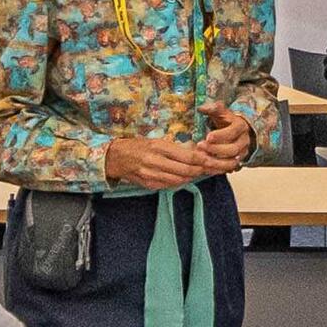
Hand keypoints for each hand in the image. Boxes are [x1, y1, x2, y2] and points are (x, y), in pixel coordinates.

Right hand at [105, 136, 229, 189]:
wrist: (114, 157)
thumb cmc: (137, 146)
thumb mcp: (155, 140)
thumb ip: (174, 148)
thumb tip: (195, 152)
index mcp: (158, 147)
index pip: (187, 156)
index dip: (202, 160)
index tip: (212, 159)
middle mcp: (155, 161)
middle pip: (186, 171)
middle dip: (200, 171)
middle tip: (210, 169)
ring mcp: (152, 175)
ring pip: (179, 180)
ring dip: (191, 177)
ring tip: (199, 173)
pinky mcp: (149, 185)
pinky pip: (169, 185)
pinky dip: (179, 182)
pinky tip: (183, 177)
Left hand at [200, 106, 253, 165]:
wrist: (234, 131)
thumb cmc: (225, 121)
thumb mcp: (220, 112)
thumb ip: (212, 109)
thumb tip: (202, 108)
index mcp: (240, 126)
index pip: (233, 132)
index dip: (220, 135)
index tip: (207, 136)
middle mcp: (244, 141)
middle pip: (233, 149)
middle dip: (215, 149)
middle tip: (200, 146)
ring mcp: (242, 153)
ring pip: (232, 161)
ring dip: (216, 161)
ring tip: (201, 158)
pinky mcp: (237, 162)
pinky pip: (229, 169)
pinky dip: (217, 169)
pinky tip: (205, 167)